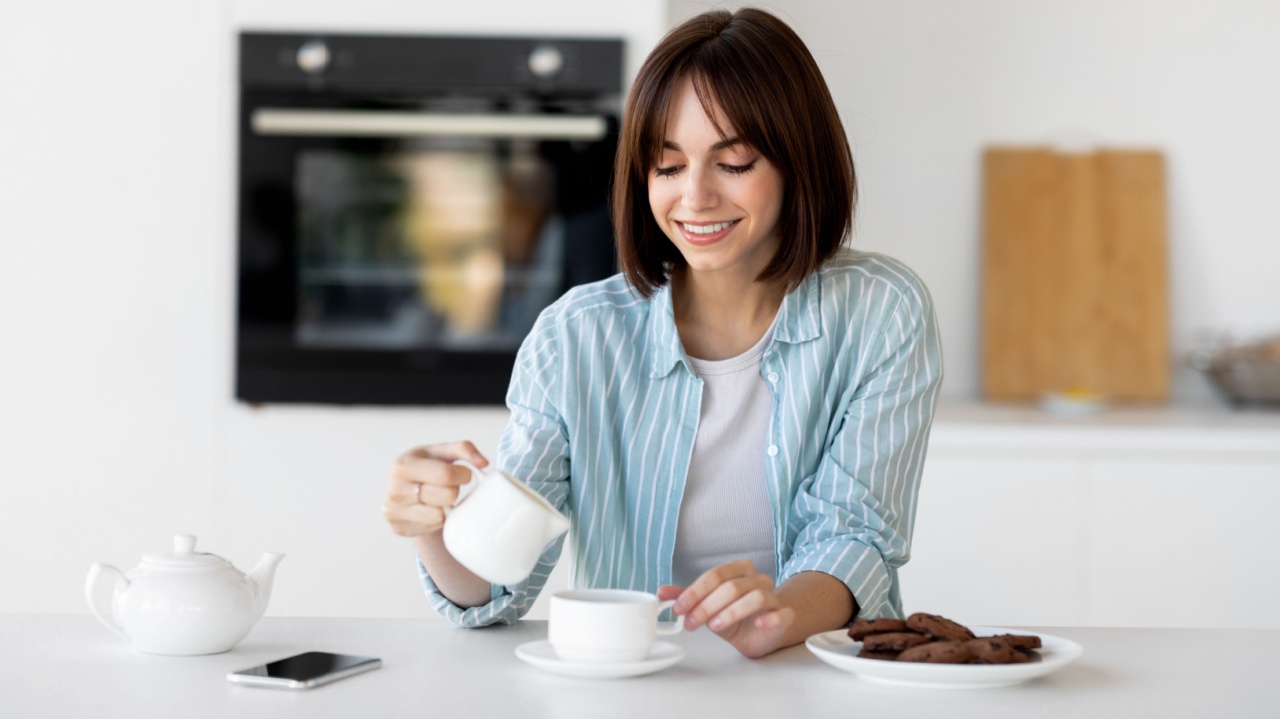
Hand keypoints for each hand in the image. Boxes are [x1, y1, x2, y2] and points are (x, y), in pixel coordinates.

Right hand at [382, 441, 487, 537]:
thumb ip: (464, 449)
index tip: (463, 473)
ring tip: (439, 497)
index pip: (445, 475)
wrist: (405, 489)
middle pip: (447, 496)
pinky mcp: (399, 528)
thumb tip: (483, 463)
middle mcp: (395, 490)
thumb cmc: (427, 467)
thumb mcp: (442, 452)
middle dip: (455, 490)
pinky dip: (438, 519)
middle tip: (448, 486)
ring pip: (441, 515)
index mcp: (403, 466)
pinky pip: (434, 527)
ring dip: (447, 506)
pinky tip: (431, 509)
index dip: (463, 475)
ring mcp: (394, 512)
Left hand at [658, 560, 795, 658]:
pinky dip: (771, 617)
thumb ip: (687, 597)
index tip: (679, 608)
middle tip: (691, 623)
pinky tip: (758, 623)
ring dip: (731, 612)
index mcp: (738, 570)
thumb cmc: (734, 615)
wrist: (759, 632)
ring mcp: (773, 596)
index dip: (695, 592)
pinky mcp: (783, 616)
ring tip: (714, 627)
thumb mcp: (707, 605)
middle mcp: (757, 579)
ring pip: (755, 597)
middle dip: (707, 605)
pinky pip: (782, 613)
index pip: (715, 575)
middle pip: (732, 586)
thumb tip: (662, 592)